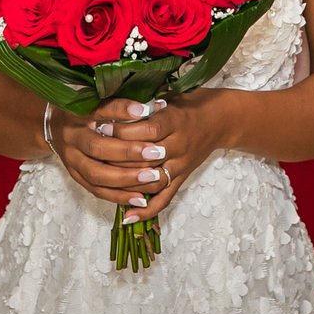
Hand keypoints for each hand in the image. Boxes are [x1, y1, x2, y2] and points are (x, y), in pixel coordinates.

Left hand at [51, 93, 228, 221]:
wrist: (219, 120)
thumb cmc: (188, 104)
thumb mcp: (169, 96)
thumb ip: (144, 102)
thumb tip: (110, 102)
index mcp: (176, 121)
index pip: (148, 130)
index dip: (124, 130)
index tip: (101, 126)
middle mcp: (179, 145)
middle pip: (146, 157)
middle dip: (118, 155)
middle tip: (93, 152)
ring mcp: (181, 165)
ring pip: (152, 180)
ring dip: (127, 183)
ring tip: (102, 180)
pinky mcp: (182, 179)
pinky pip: (164, 198)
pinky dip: (146, 210)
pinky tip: (127, 217)